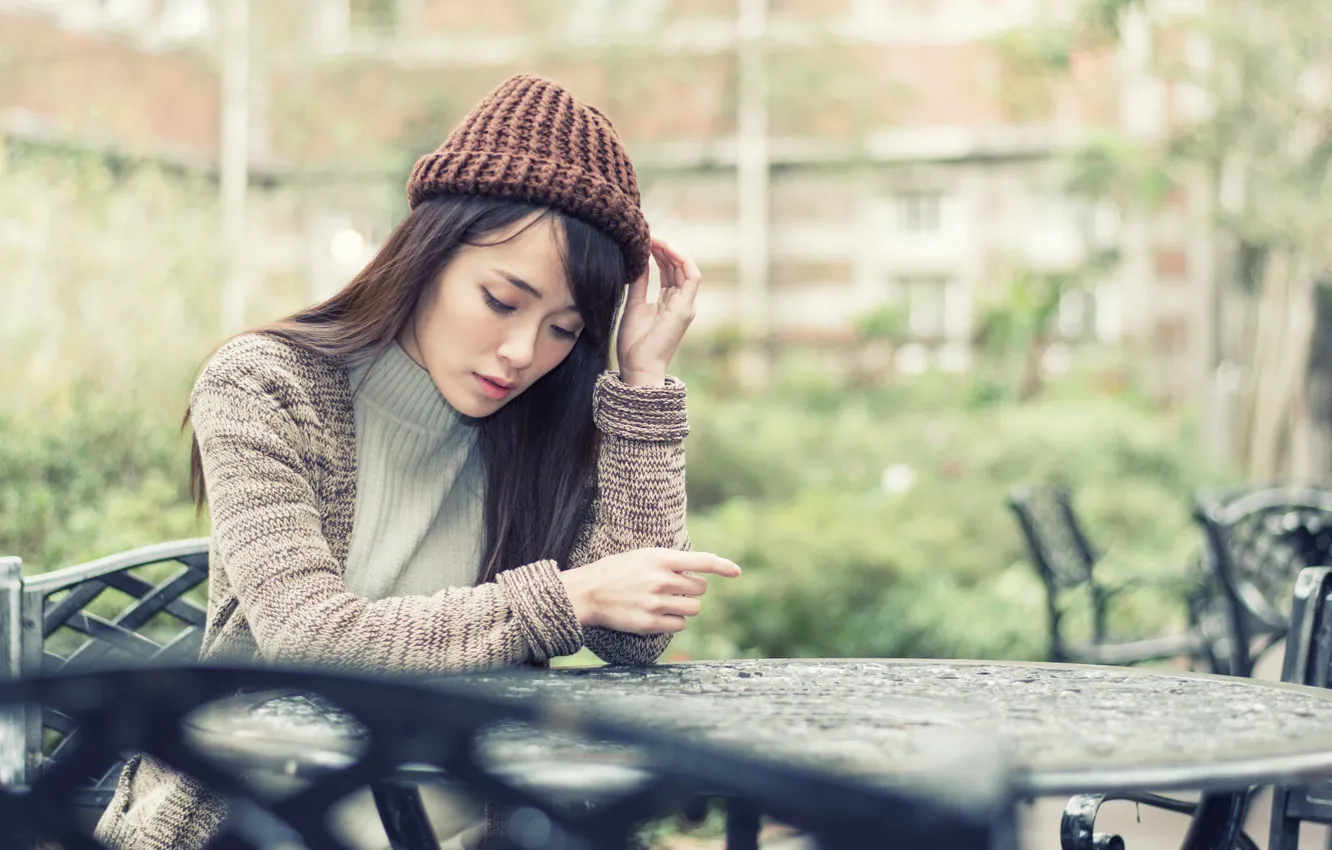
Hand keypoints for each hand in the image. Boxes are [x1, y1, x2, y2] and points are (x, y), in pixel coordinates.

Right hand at [559, 548, 740, 633]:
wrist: (587, 592)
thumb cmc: (615, 572)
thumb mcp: (642, 556)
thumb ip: (669, 562)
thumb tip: (697, 571)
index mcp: (661, 558)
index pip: (701, 561)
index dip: (722, 566)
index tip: (736, 572)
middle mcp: (661, 580)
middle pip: (700, 589)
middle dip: (692, 590)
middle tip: (675, 589)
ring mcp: (656, 602)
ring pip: (693, 608)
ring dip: (685, 606)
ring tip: (665, 602)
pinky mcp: (650, 623)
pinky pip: (680, 625)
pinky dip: (675, 622)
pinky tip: (660, 616)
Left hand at [616, 237, 701, 386]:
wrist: (637, 367)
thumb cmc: (634, 344)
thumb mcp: (634, 305)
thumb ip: (639, 283)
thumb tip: (638, 260)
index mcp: (669, 303)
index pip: (669, 271)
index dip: (659, 254)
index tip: (644, 242)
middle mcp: (681, 303)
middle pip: (677, 268)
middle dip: (664, 249)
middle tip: (648, 235)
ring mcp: (686, 305)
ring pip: (687, 269)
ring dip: (672, 251)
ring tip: (655, 239)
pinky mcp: (685, 308)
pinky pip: (692, 277)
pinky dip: (683, 261)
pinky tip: (667, 249)